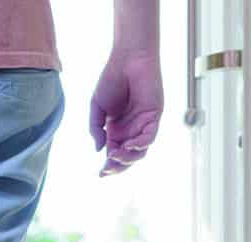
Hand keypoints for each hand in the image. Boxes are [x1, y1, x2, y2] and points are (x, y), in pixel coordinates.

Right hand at [90, 51, 163, 175]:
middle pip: (128, 156)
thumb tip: (98, 150)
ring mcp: (144, 123)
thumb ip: (96, 129)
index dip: (109, 166)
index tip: (100, 174)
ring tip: (115, 156)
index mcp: (117, 129)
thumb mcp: (97, 108)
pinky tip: (129, 145)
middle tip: (107, 170)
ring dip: (128, 158)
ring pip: (140, 150)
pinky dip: (140, 144)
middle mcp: (131, 129)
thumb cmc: (111, 79)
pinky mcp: (155, 115)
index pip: (114, 153)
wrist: (128, 58)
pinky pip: (150, 136)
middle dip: (118, 167)